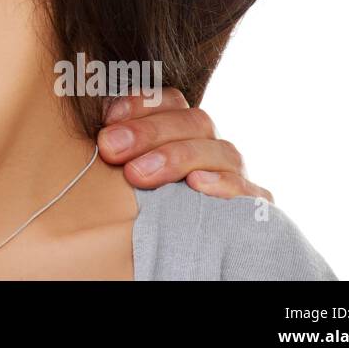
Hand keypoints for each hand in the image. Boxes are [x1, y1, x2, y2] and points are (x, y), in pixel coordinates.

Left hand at [97, 89, 272, 201]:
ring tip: (138, 173)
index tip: (108, 119)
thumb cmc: (146, 199)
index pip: (172, 100)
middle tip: (111, 148)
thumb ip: (120, 146)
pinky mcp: (254, 205)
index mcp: (185, 129)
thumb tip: (94, 131)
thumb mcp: (132, 167)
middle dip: (148, 132)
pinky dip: (224, 185)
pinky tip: (196, 185)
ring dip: (177, 157)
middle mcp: (213, 145)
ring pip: (221, 151)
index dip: (141, 104)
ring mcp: (235, 173)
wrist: (186, 247)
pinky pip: (247, 190)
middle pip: (193, 121)